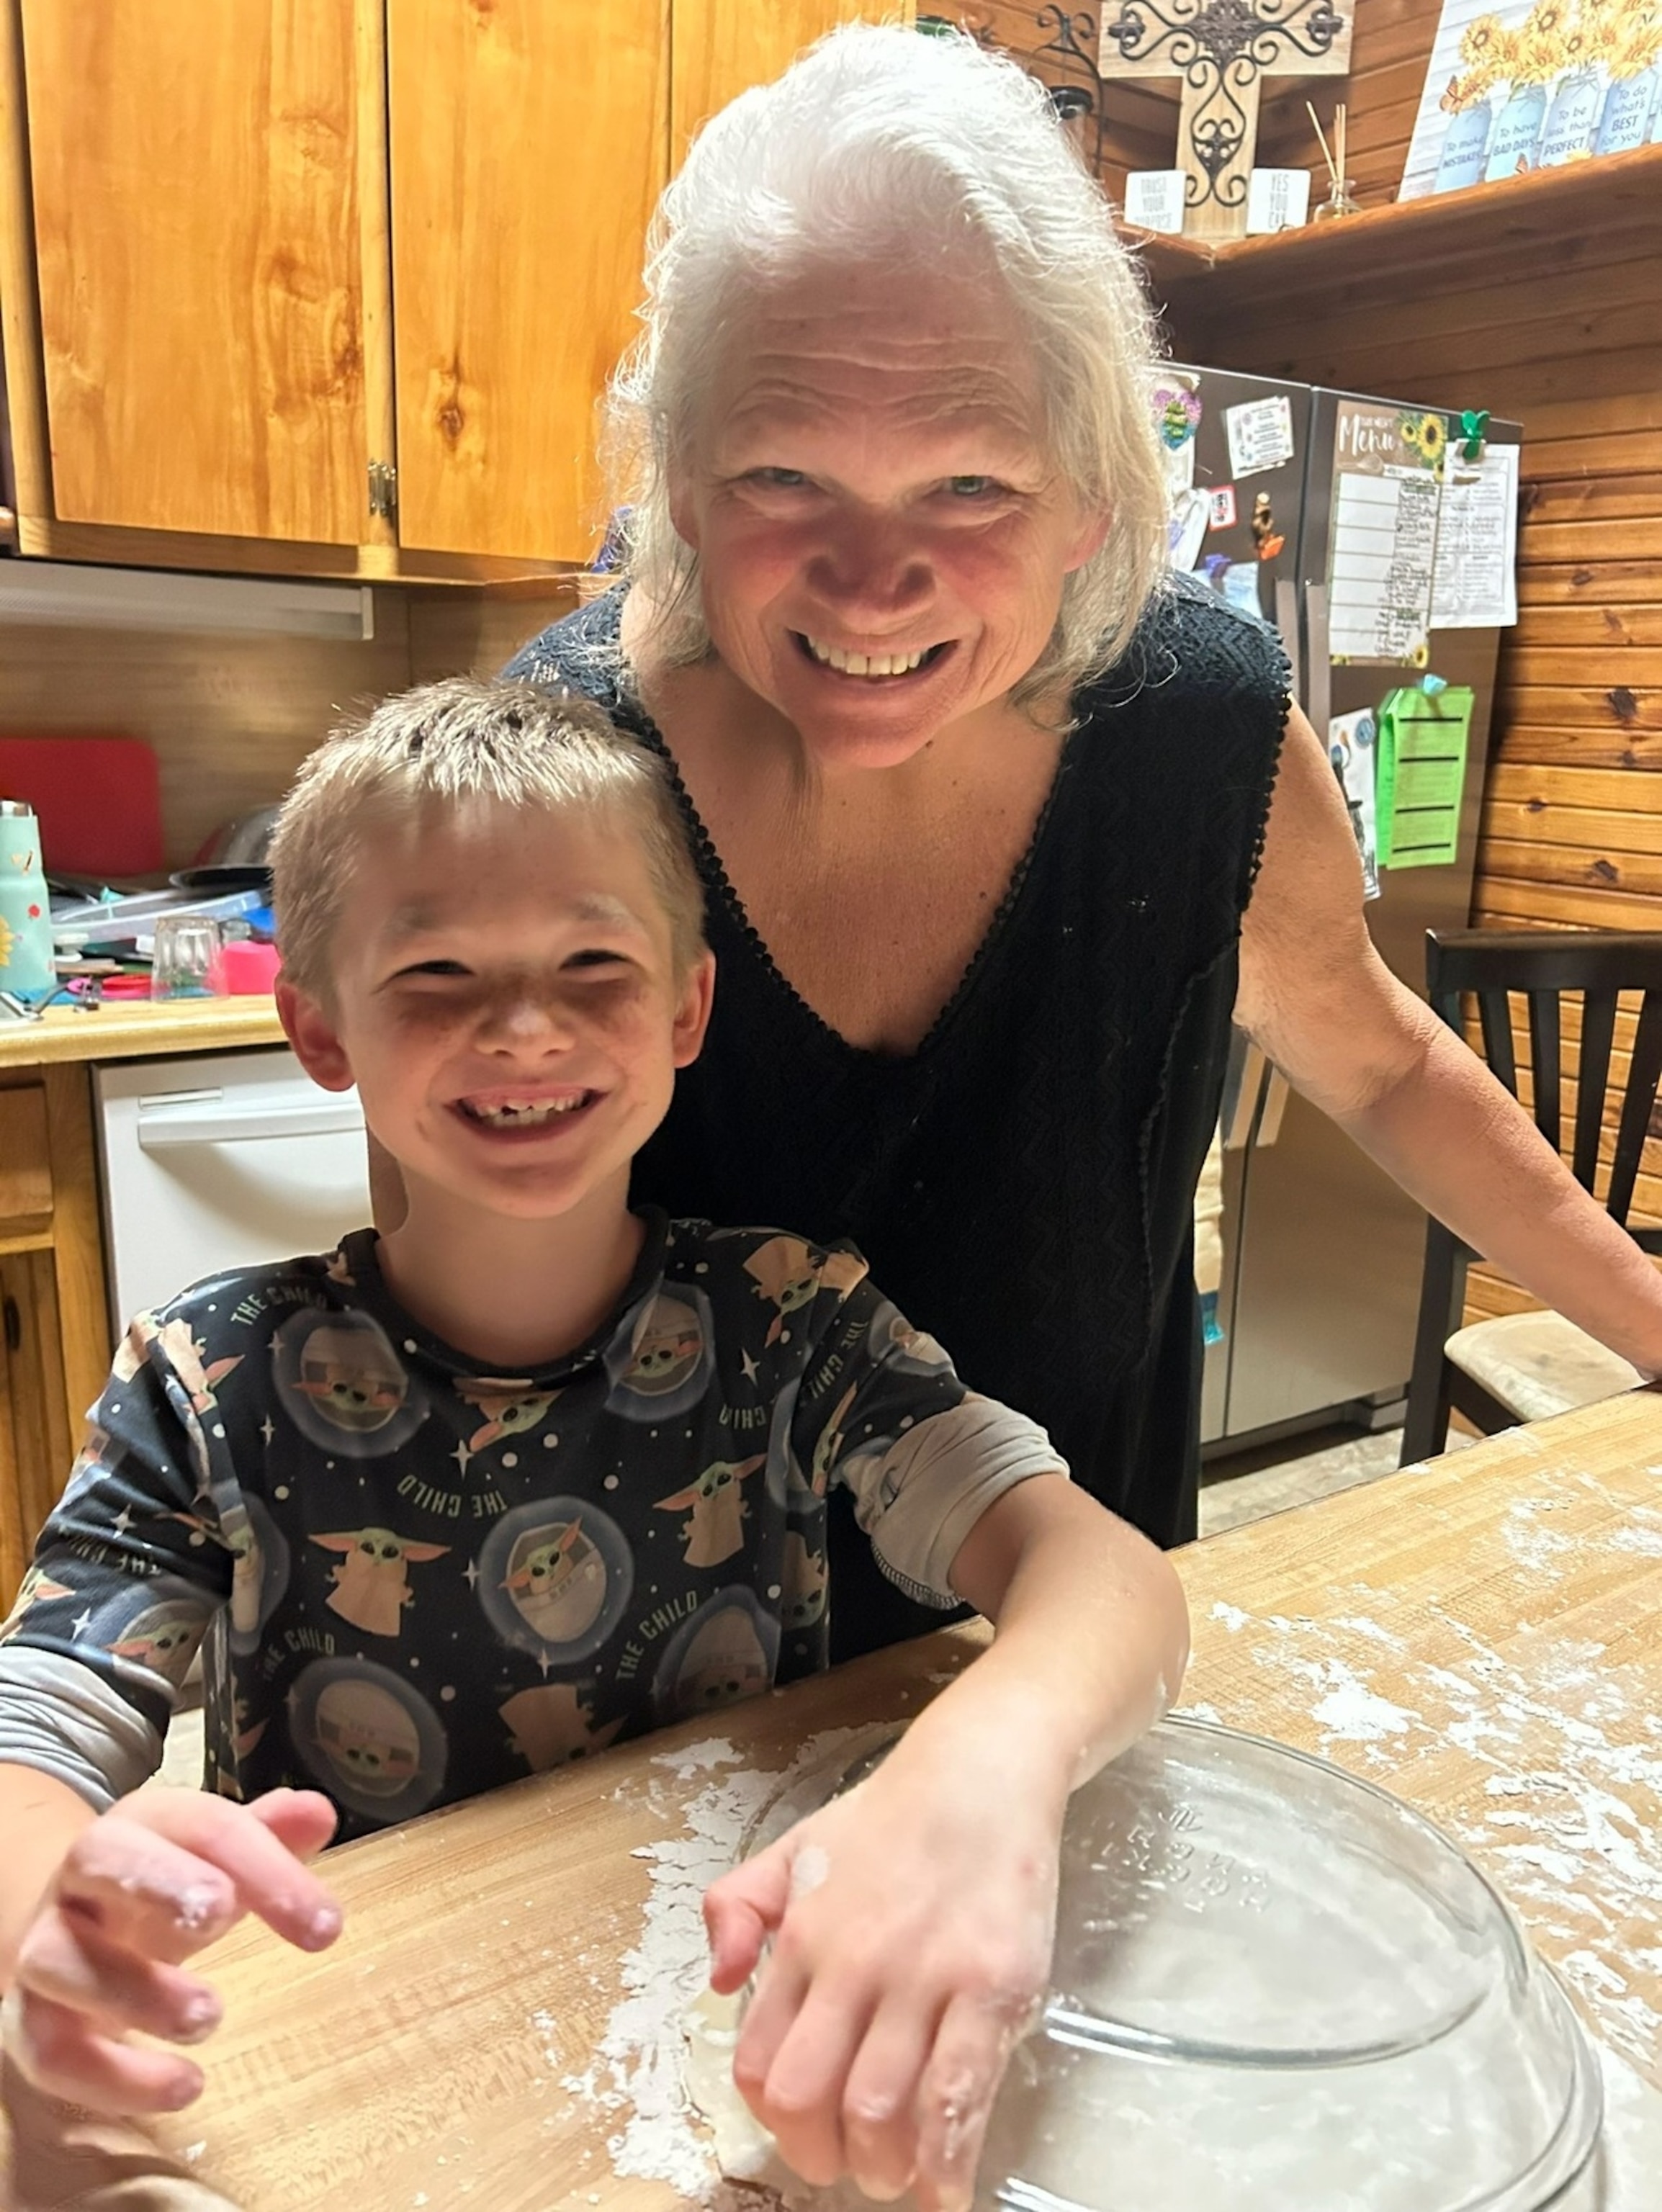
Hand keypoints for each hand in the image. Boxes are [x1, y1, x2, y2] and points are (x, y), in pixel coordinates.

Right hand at [5, 1785, 339, 2115]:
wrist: (71, 1926)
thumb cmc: (164, 1885)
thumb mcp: (215, 1857)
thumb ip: (266, 1835)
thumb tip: (320, 1813)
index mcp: (143, 1823)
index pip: (202, 1824)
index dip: (264, 1867)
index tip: (325, 1925)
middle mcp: (83, 1876)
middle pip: (102, 1856)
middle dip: (162, 1881)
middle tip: (221, 1917)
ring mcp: (48, 1945)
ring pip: (59, 1958)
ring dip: (133, 1991)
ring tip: (208, 2017)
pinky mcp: (31, 2020)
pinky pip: (50, 2051)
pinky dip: (112, 2077)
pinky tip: (183, 2086)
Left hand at [702, 1742, 1059, 2210]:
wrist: (979, 1773)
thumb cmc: (889, 1819)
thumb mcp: (793, 1849)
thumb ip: (737, 1909)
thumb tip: (718, 1985)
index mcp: (803, 1938)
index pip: (759, 2061)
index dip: (774, 2120)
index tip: (801, 2136)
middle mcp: (854, 1962)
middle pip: (810, 2095)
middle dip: (822, 2155)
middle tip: (845, 2167)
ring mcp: (924, 1977)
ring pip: (881, 2107)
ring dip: (882, 2166)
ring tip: (894, 2174)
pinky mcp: (991, 1987)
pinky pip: (961, 2094)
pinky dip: (947, 2162)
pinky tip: (945, 2190)